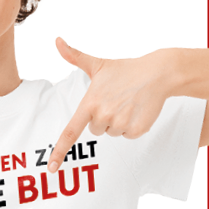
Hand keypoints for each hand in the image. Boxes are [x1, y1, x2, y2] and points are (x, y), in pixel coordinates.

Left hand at [47, 38, 171, 172]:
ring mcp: (120, 124)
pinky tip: (137, 110)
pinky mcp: (137, 130)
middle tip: (115, 101)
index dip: (59, 151)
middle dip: (103, 119)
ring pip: (111, 133)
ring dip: (118, 122)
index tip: (51, 168)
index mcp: (89, 103)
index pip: (70, 132)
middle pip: (95, 130)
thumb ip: (74, 56)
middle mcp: (103, 116)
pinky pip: (127, 136)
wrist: (157, 73)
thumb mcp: (97, 64)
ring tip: (127, 103)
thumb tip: (56, 40)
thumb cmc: (124, 70)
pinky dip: (131, 126)